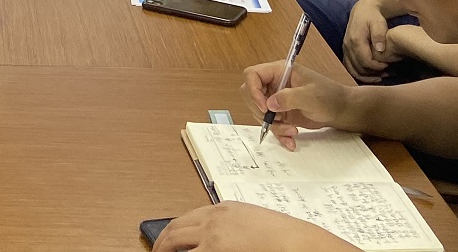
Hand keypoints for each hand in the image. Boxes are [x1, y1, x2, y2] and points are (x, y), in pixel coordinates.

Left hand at [153, 202, 354, 251]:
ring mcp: (211, 237)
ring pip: (175, 243)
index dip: (173, 232)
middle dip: (161, 242)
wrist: (296, 241)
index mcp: (221, 209)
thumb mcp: (251, 222)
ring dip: (165, 250)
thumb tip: (217, 240)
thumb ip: (230, 228)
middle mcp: (211, 219)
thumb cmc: (281, 235)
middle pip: (174, 229)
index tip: (166, 241)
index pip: (186, 219)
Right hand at [241, 62, 352, 151]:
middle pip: (250, 95)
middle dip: (261, 112)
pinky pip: (270, 124)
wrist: (340, 111)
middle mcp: (273, 84)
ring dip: (273, 126)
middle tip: (278, 121)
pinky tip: (291, 141)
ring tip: (292, 132)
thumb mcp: (311, 96)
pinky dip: (278, 134)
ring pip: (259, 112)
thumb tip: (269, 105)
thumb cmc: (329, 96)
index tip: (265, 107)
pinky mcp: (280, 113)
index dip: (253, 90)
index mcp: (278, 71)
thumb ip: (289, 98)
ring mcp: (276, 99)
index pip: (252, 75)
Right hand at [342, 0, 406, 81]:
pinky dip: (358, 74)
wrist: (362, 10)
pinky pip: (349, 67)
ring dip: (365, 76)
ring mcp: (345, 48)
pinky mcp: (345, 50)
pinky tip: (369, 75)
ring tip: (379, 77)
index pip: (365, 61)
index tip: (388, 66)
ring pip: (352, 69)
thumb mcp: (378, 22)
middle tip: (387, 73)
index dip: (377, 67)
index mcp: (356, 40)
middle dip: (373, 73)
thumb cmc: (373, 16)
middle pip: (359, 67)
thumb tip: (379, 49)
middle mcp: (348, 45)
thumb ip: (379, 35)